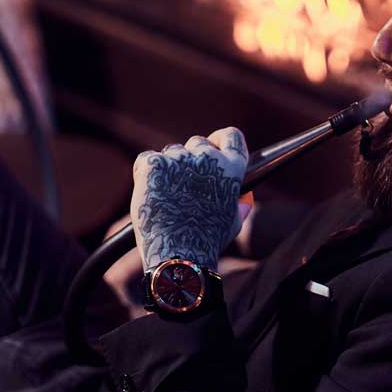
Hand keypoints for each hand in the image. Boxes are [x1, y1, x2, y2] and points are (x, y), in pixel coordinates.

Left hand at [131, 127, 251, 272]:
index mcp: (232, 168)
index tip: (214, 146)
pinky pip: (147, 159)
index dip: (221, 140)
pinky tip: (149, 191)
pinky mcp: (153, 165)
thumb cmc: (208, 242)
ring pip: (172, 151)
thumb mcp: (233, 223)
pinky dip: (147, 172)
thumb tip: (245, 197)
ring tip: (166, 194)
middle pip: (198, 143)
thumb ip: (240, 205)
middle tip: (184, 182)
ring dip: (169, 167)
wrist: (178, 255)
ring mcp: (180, 159)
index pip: (231, 136)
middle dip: (192, 158)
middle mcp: (208, 158)